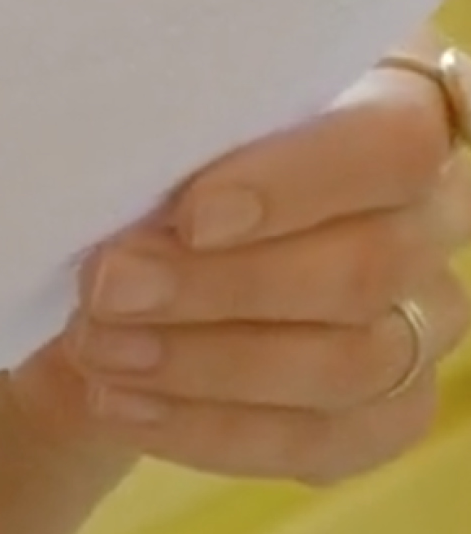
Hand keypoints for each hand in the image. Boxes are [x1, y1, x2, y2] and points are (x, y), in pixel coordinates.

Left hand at [10, 51, 470, 483]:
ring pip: (352, 361)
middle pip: (368, 263)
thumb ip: (155, 114)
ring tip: (99, 348)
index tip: (189, 214)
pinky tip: (124, 405)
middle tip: (106, 286)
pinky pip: (326, 439)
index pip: (395, 139)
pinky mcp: (391, 406)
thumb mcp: (136, 105)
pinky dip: (214, 428)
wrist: (109, 246)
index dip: (299, 182)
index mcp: (390, 94)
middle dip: (220, 286)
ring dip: (207, 363)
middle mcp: (435, 207)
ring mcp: (427, 311)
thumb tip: (105, 153)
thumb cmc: (132, 141)